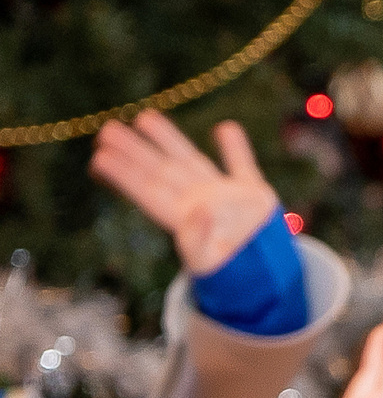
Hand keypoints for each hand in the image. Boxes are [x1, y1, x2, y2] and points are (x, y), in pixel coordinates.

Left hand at [91, 113, 283, 275]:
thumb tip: (200, 210)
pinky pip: (242, 166)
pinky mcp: (253, 195)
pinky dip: (236, 148)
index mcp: (182, 220)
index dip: (124, 174)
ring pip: (190, 160)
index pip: (148, 191)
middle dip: (134, 151)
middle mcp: (197, 202)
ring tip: (145, 117)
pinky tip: (226, 128)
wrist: (267, 280)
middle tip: (106, 130)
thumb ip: (201, 238)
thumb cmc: (232, 278)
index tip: (99, 157)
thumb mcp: (211, 263)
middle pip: (160, 171)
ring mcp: (224, 196)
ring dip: (168, 139)